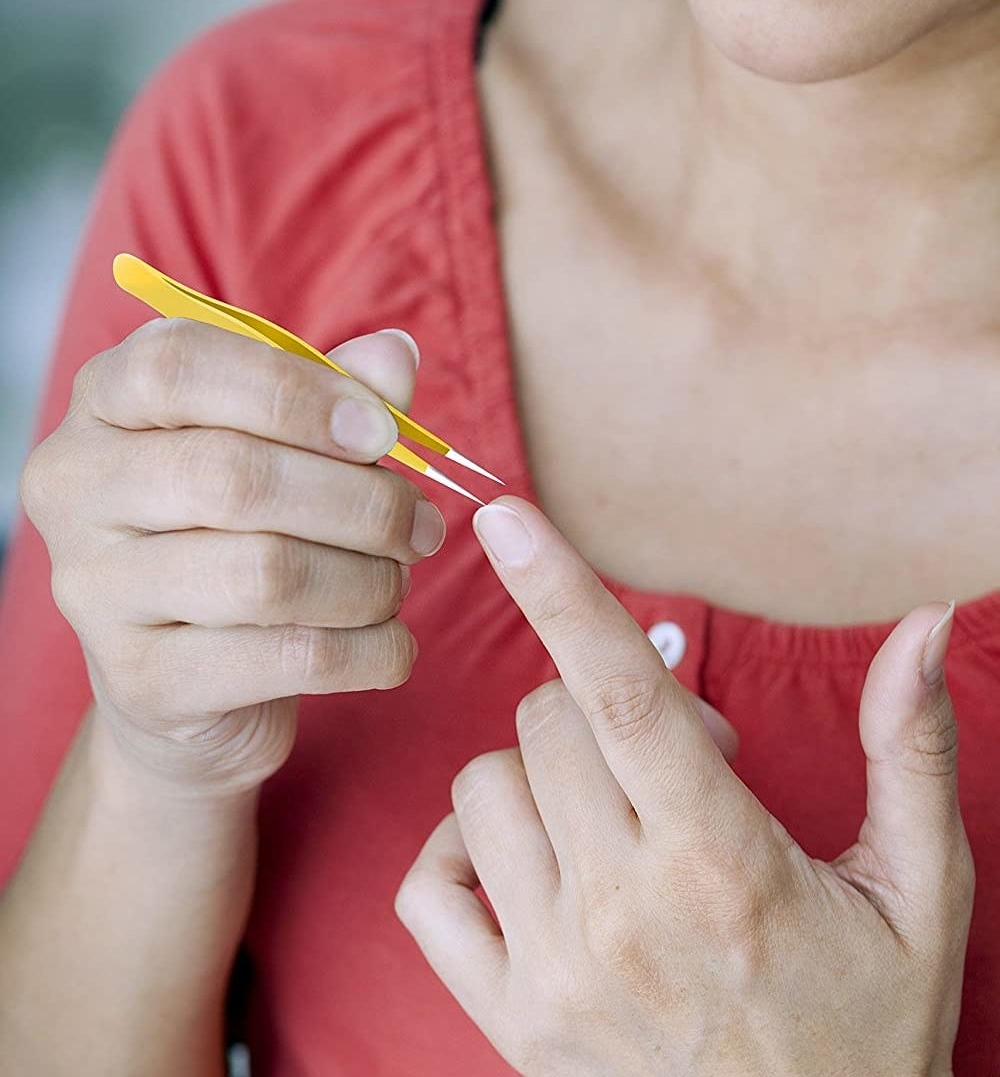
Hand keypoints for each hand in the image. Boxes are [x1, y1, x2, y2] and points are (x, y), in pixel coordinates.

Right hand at [19, 318, 445, 794]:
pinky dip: (368, 650)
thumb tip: (395, 355)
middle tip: (422, 527)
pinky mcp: (141, 681)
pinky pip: (287, 658)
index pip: (178, 366)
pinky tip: (391, 643)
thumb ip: (337, 392)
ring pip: (265, 574)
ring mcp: (93, 590)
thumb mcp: (286, 444)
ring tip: (397, 583)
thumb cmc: (240, 530)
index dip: (297, 392)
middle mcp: (74, 486)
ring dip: (368, 581)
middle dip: (360, 502)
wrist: (189, 682)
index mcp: (103, 401)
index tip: (383, 432)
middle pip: (232, 475)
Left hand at [395, 497, 973, 1076]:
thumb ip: (908, 748)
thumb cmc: (868, 1024)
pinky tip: (532, 861)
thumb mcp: (917, 889)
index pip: (624, 698)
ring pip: (482, 787)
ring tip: (610, 815)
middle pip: (546, 721)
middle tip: (671, 761)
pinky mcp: (506, 1019)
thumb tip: (919, 624)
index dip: (563, 592)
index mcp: (722, 864)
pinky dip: (462, 848)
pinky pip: (426, 884)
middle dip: (596, 704)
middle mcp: (621, 914)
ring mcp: (551, 973)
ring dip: (539, 772)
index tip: (506, 514)